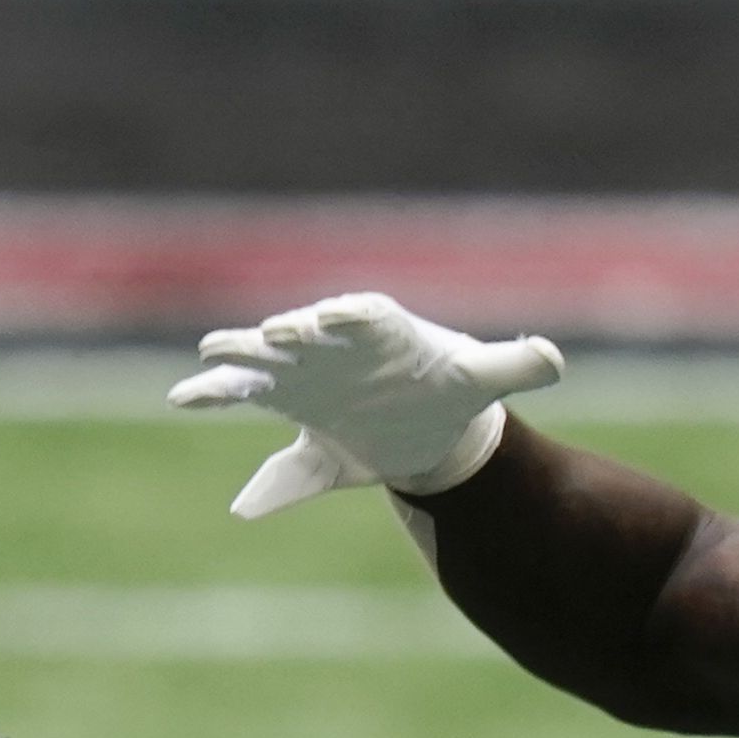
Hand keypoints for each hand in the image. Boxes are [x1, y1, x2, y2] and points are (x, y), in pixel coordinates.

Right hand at [170, 295, 564, 520]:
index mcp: (383, 330)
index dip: (347, 316)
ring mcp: (304, 366)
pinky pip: (242, 390)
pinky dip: (215, 391)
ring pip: (266, 355)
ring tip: (213, 354)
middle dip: (288, 332)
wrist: (421, 423)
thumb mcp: (482, 381)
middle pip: (308, 329)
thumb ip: (514, 367)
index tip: (333, 318)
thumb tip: (555, 359)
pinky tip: (183, 397)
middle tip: (270, 334)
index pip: (363, 315)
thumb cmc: (446, 393)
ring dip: (240, 353)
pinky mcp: (283, 394)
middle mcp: (337, 341)